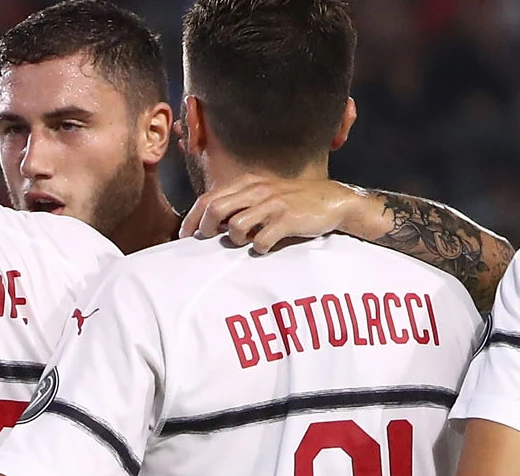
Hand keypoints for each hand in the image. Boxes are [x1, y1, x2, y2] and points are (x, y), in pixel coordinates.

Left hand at [181, 175, 380, 253]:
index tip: (186, 236)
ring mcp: (273, 204)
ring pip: (236, 226)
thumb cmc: (294, 202)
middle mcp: (258, 190)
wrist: (333, 199)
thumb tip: (213, 223)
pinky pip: (262, 240)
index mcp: (249, 183)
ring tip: (246, 242)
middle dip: (205, 230)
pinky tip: (266, 247)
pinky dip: (260, 248)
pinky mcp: (288, 219)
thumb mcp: (265, 195)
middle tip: (207, 242)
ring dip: (236, 240)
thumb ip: (240, 204)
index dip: (192, 218)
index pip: (209, 198)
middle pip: (215, 210)